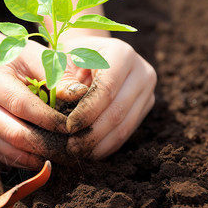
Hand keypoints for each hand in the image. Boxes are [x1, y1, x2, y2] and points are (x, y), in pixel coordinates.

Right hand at [0, 39, 70, 169]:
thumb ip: (56, 73)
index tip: (72, 125)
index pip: (20, 105)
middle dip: (46, 144)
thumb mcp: (35, 56)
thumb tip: (79, 94)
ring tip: (65, 154)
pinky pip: (7, 158)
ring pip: (10, 151)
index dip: (48, 118)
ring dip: (40, 156)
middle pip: (13, 133)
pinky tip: (49, 155)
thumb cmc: (17, 60)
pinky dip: (29, 160)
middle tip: (72, 148)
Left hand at [63, 36, 156, 158]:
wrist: (88, 55)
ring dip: (100, 144)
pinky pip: (128, 131)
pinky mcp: (146, 106)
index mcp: (121, 54)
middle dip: (93, 133)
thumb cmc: (69, 57)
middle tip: (71, 148)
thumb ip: (62, 77)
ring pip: (126, 126)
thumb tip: (71, 97)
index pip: (106, 89)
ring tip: (78, 153)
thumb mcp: (60, 60)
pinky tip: (90, 152)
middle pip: (118, 110)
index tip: (68, 128)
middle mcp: (142, 71)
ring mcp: (147, 90)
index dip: (87, 112)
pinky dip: (108, 145)